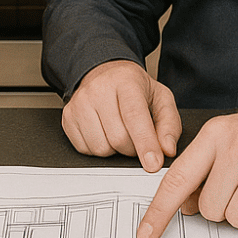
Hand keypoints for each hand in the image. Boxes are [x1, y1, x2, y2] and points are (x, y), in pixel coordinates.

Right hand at [60, 59, 182, 172]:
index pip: (134, 117)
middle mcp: (98, 90)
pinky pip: (85, 150)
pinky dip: (98, 148)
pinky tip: (104, 132)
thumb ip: (169, 125)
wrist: (104, 73)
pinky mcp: (68, 118)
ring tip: (118, 132)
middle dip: (132, 148)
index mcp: (125, 82)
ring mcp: (79, 103)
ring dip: (114, 150)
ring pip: (100, 148)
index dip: (145, 143)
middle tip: (136, 138)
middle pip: (118, 138)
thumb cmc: (133, 88)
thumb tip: (167, 149)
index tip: (153, 164)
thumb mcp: (161, 98)